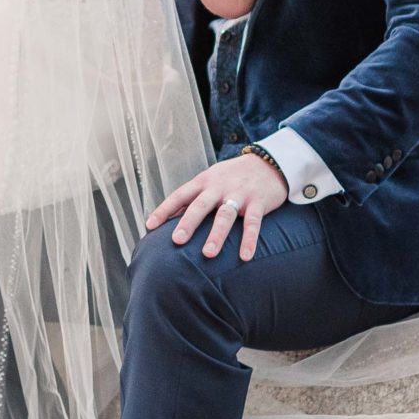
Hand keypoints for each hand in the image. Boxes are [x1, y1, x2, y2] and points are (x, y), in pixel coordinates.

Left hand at [148, 151, 287, 258]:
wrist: (269, 162)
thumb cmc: (232, 177)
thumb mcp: (210, 180)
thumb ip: (192, 198)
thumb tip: (167, 218)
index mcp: (203, 182)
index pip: (179, 195)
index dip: (164, 210)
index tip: (149, 226)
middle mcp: (219, 187)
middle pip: (200, 205)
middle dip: (188, 223)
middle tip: (177, 241)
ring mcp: (239, 194)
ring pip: (225, 215)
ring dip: (216, 235)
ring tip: (208, 254)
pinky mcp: (258, 202)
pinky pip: (253, 223)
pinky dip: (249, 240)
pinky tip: (245, 257)